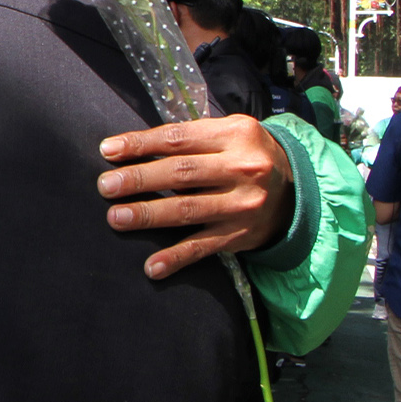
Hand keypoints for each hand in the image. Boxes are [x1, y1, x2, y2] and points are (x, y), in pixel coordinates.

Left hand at [97, 115, 292, 278]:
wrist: (294, 189)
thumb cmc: (243, 155)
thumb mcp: (226, 134)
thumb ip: (187, 139)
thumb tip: (128, 149)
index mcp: (235, 135)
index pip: (178, 138)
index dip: (141, 145)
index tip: (107, 151)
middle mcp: (243, 168)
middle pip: (182, 173)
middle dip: (140, 180)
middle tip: (106, 186)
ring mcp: (242, 205)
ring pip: (188, 210)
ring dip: (149, 215)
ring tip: (116, 217)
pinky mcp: (240, 235)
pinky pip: (203, 248)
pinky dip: (176, 258)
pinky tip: (152, 267)